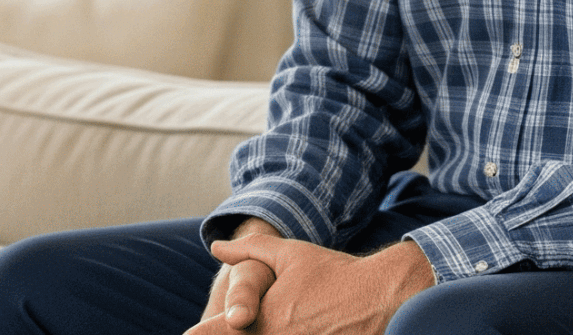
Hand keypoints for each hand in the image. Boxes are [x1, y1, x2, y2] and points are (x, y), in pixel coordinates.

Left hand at [189, 231, 432, 334]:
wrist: (383, 295)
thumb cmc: (334, 272)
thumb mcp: (289, 254)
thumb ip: (248, 250)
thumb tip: (216, 246)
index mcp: (264, 318)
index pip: (218, 332)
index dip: (201, 333)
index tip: (190, 333)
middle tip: (214, 330)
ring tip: (268, 330)